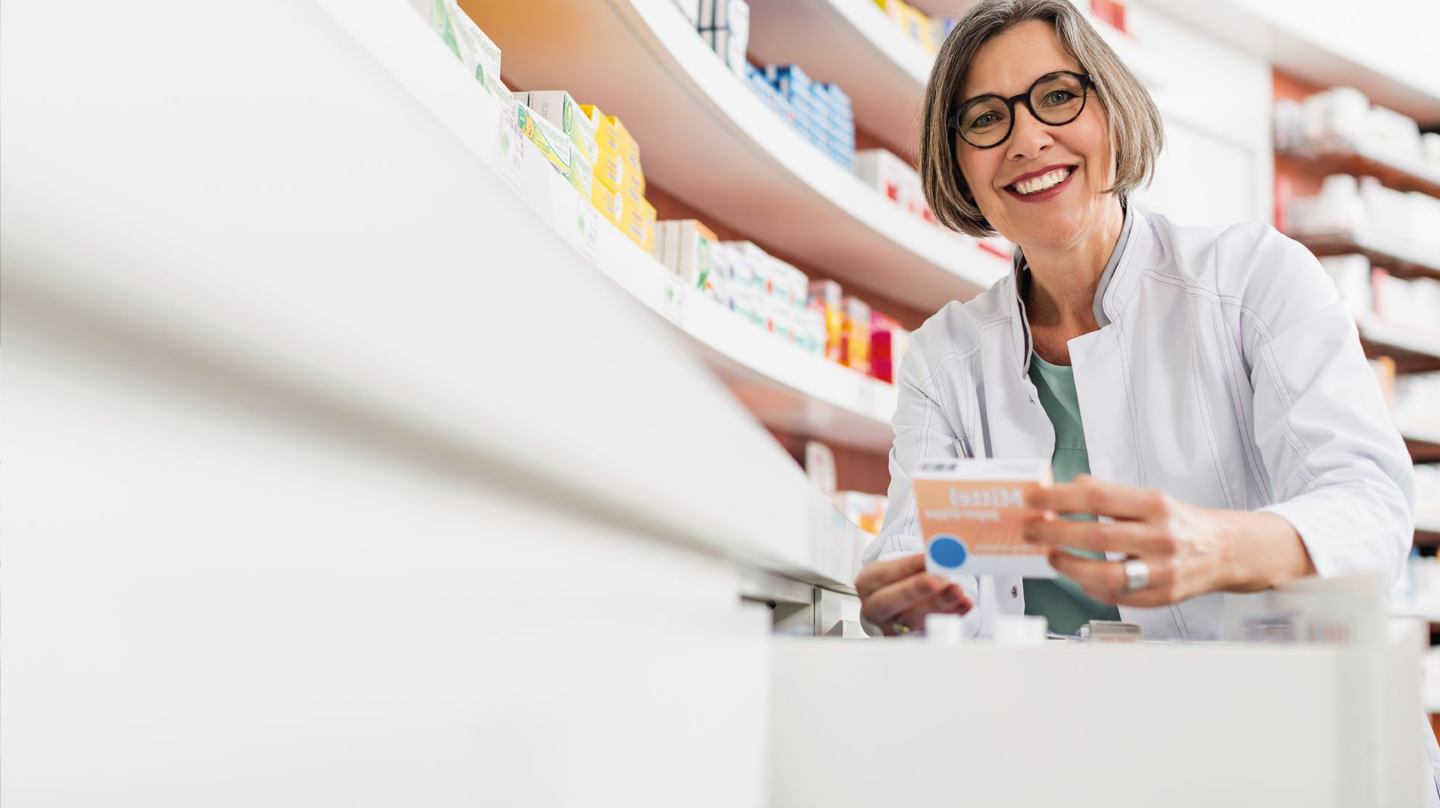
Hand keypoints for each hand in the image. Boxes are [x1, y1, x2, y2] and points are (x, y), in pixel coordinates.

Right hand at [855, 553, 972, 635]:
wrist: (892, 605)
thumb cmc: (895, 582)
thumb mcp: (898, 567)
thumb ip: (916, 563)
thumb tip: (940, 554)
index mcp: (866, 583)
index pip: (883, 575)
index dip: (908, 566)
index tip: (929, 557)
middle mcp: (873, 608)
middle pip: (889, 602)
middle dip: (916, 590)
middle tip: (939, 579)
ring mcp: (889, 626)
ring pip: (911, 620)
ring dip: (937, 605)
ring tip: (957, 590)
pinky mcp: (908, 639)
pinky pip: (929, 629)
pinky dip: (950, 616)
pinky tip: (963, 604)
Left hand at [1022, 474, 1234, 607]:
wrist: (1224, 550)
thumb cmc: (1181, 522)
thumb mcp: (1149, 497)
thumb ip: (1108, 493)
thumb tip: (1065, 487)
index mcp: (1156, 505)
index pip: (1098, 497)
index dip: (1059, 498)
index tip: (1033, 498)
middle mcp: (1161, 537)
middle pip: (1097, 536)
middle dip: (1054, 533)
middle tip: (1031, 530)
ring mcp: (1163, 571)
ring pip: (1106, 574)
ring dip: (1069, 566)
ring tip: (1050, 556)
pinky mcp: (1162, 597)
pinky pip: (1118, 597)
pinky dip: (1091, 588)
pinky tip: (1077, 577)